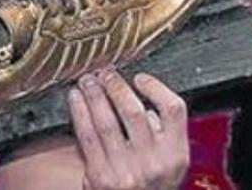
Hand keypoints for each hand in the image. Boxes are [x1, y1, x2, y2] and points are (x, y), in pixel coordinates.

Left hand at [69, 70, 188, 189]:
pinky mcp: (100, 177)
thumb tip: (141, 97)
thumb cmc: (151, 186)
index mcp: (176, 155)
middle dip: (116, 86)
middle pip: (134, 111)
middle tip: (106, 73)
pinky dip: (80, 113)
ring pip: (106, 121)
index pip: (173, 109)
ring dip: (94, 95)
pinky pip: (87, 136)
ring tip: (88, 80)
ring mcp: (126, 171)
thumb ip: (163, 133)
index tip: (140, 78)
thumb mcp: (170, 163)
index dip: (155, 87)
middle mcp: (153, 163)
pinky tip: (76, 99)